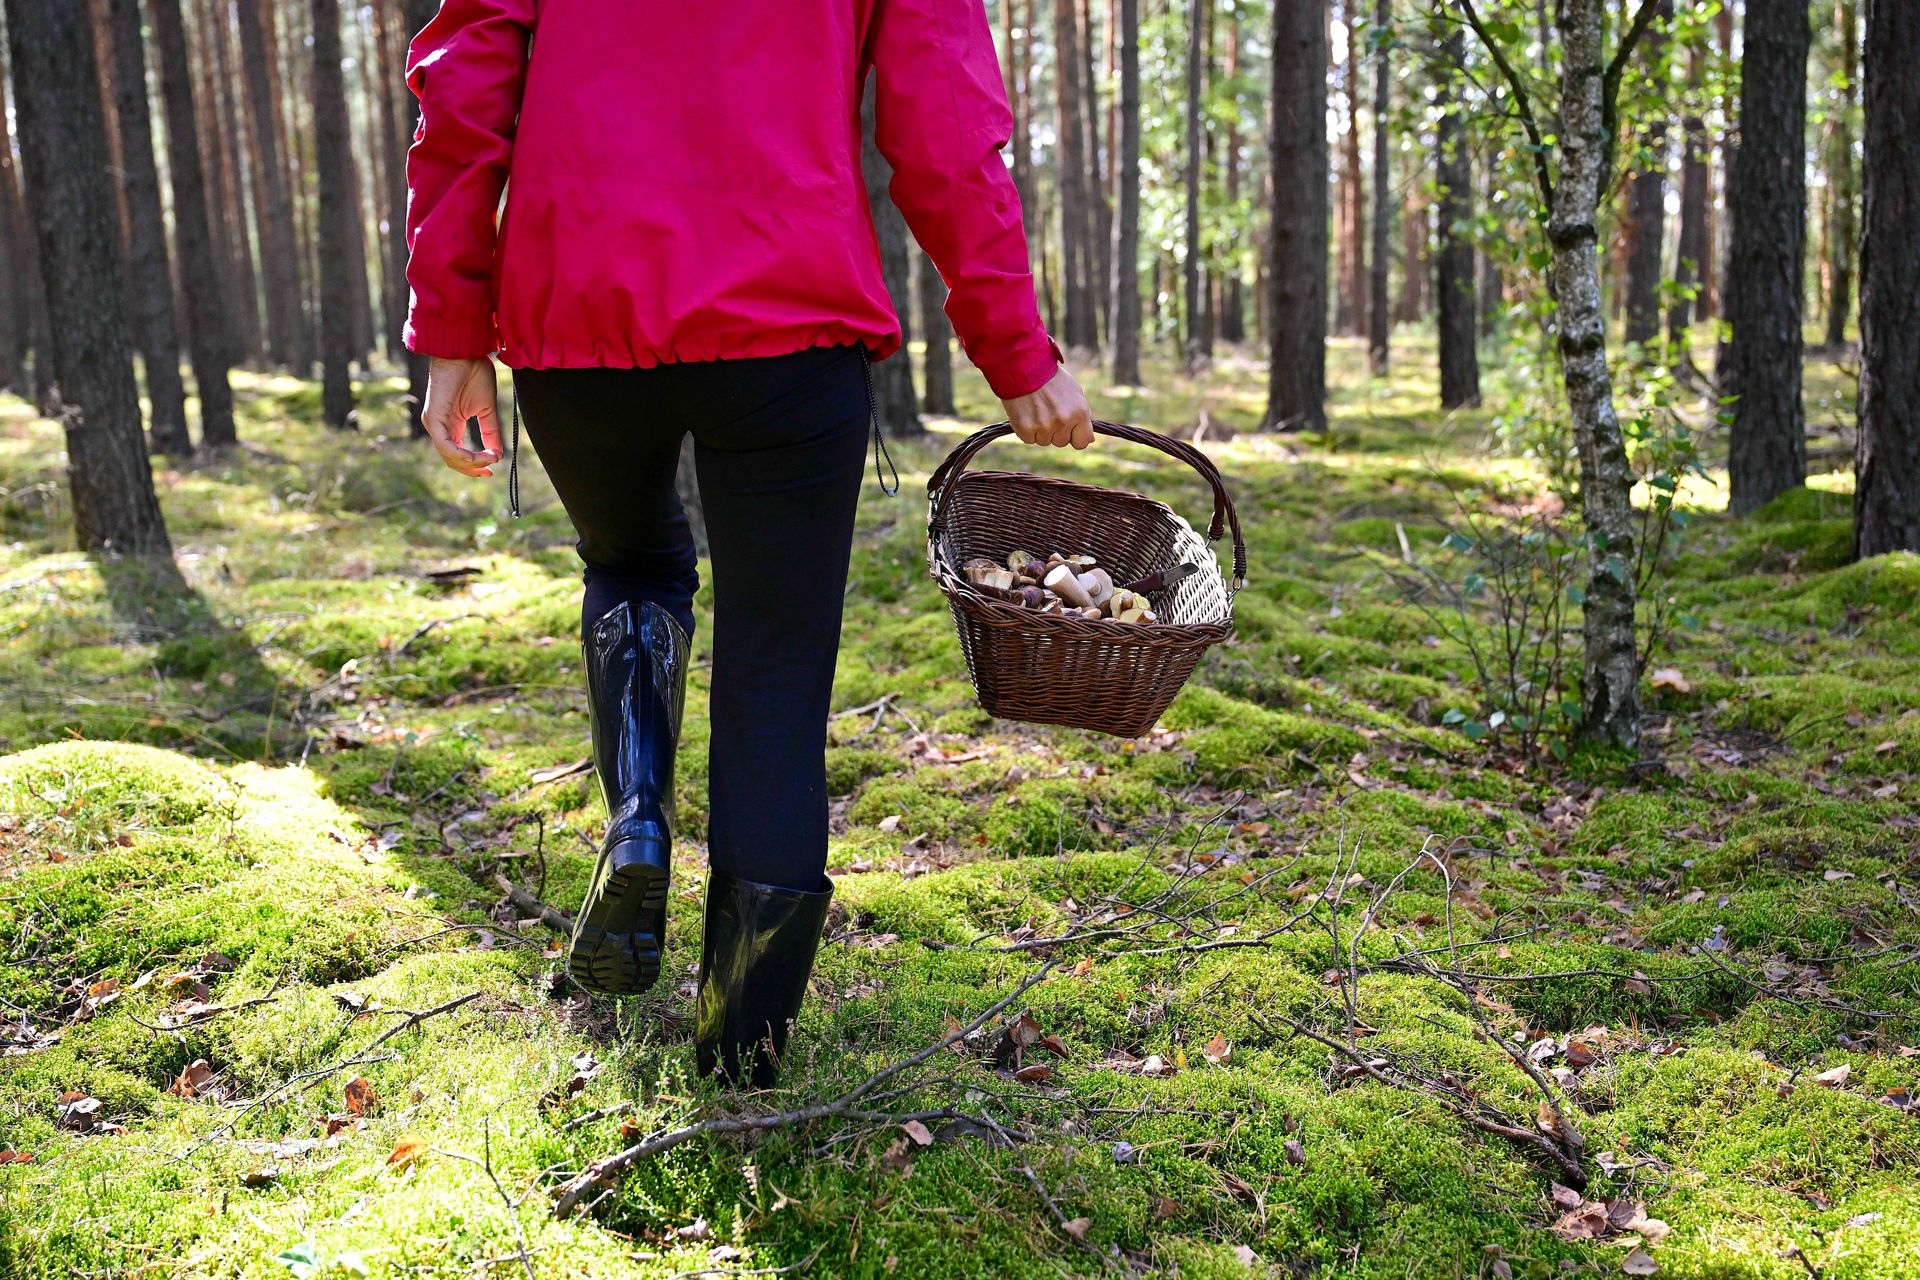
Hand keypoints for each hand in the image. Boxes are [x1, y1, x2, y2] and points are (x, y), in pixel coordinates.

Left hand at [421, 356, 503, 476]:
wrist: (464, 352)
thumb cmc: (474, 373)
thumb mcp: (486, 408)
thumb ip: (490, 431)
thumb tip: (497, 454)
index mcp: (450, 425)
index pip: (457, 455)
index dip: (474, 465)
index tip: (492, 467)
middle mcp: (439, 427)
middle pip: (452, 460)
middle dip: (472, 469)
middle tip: (490, 470)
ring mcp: (434, 424)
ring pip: (448, 456)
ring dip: (471, 463)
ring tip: (489, 458)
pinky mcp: (433, 419)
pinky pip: (446, 446)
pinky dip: (463, 454)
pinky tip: (480, 455)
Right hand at [1002, 365, 1093, 449]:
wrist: (1024, 366)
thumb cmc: (1051, 378)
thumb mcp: (1075, 392)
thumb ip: (1083, 415)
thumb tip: (1089, 439)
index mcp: (1079, 413)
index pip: (1082, 442)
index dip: (1075, 436)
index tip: (1069, 430)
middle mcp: (1063, 421)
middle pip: (1061, 442)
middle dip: (1056, 431)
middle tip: (1048, 411)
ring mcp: (1044, 426)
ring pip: (1044, 441)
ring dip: (1041, 430)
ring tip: (1037, 409)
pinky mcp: (1026, 429)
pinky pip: (1029, 439)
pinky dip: (1027, 430)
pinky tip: (1027, 413)